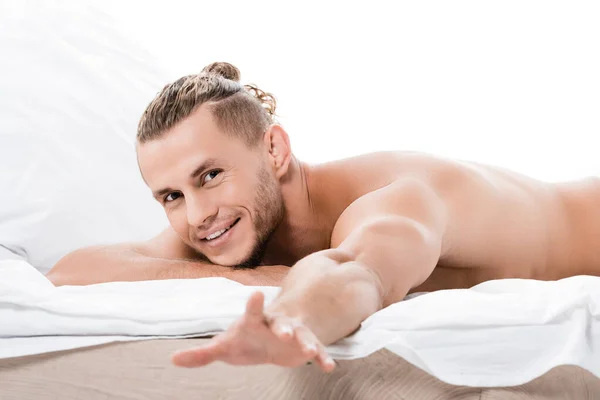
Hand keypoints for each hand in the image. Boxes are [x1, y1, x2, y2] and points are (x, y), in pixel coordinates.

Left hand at [171, 291, 335, 371]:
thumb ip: (202, 354)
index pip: (252, 312)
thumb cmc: (245, 339)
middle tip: (285, 332)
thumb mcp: (224, 347)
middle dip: (284, 327)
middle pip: (281, 323)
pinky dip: (322, 357)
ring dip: (306, 341)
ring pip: (302, 335)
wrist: (273, 338)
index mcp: (255, 321)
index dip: (254, 304)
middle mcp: (277, 324)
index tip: (256, 295)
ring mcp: (294, 334)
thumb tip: (174, 359)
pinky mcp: (306, 347)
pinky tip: (329, 367)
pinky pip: (316, 351)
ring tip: (310, 350)